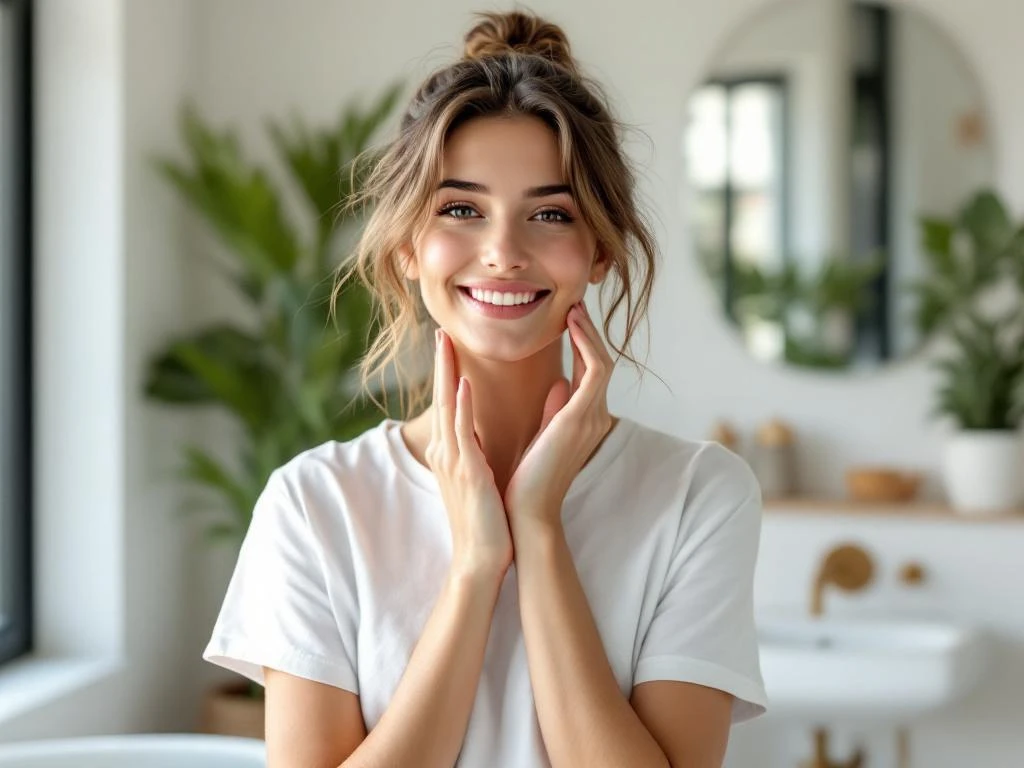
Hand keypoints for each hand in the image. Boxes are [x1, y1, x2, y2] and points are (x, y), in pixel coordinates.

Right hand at [427, 329, 513, 577]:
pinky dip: (461, 406)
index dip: (447, 374)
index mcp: (452, 452)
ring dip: (446, 373)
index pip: (448, 404)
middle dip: (440, 363)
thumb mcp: (483, 476)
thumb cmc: (486, 520)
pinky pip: (462, 432)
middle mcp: (446, 452)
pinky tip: (463, 384)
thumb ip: (483, 449)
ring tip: (446, 344)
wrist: (481, 557)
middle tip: (439, 332)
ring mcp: (453, 460)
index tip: (449, 347)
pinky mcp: (466, 471)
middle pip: (440, 397)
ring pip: (446, 407)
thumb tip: (490, 427)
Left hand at [504, 302, 614, 528]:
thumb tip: (558, 384)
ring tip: (573, 308)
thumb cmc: (527, 479)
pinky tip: (572, 327)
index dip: (582, 343)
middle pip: (600, 361)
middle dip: (589, 332)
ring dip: (588, 333)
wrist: (526, 511)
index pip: (589, 371)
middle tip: (574, 303)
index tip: (568, 317)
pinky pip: (595, 370)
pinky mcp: (580, 417)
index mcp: (583, 420)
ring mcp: (591, 417)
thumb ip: (554, 409)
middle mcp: (593, 416)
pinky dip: (587, 345)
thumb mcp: (543, 436)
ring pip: (602, 361)